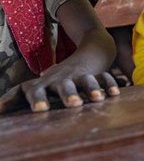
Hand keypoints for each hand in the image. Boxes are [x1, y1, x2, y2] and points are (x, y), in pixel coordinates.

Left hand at [0, 68, 119, 113]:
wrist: (92, 50)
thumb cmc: (61, 75)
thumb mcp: (42, 82)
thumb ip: (22, 95)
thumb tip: (0, 107)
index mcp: (46, 82)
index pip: (36, 89)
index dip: (38, 98)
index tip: (40, 110)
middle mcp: (63, 78)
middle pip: (63, 85)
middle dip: (67, 95)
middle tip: (72, 105)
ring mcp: (81, 75)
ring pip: (84, 81)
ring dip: (90, 89)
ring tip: (96, 99)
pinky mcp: (98, 74)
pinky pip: (104, 78)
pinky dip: (109, 85)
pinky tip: (115, 94)